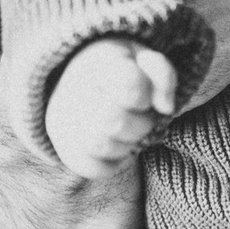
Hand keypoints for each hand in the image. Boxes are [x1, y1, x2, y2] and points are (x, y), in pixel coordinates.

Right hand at [46, 39, 178, 178]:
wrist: (80, 83)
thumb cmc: (121, 71)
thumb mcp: (145, 61)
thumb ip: (162, 75)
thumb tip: (166, 107)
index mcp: (99, 60)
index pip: (128, 84)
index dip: (145, 96)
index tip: (145, 99)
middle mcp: (74, 88)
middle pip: (114, 121)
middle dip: (142, 126)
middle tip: (145, 121)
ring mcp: (63, 119)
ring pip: (101, 145)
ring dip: (128, 145)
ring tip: (132, 134)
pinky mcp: (63, 146)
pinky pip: (92, 167)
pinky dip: (113, 163)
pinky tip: (117, 146)